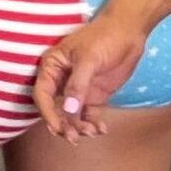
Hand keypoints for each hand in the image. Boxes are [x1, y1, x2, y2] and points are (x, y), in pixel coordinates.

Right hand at [32, 11, 148, 141]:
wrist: (128, 32)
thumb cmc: (103, 38)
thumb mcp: (89, 60)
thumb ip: (78, 85)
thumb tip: (69, 110)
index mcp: (52, 66)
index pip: (42, 93)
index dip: (47, 112)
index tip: (57, 128)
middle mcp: (61, 79)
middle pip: (55, 107)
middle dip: (63, 124)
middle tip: (73, 138)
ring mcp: (78, 89)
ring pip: (71, 114)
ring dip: (78, 126)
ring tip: (92, 133)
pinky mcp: (94, 95)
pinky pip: (88, 114)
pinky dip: (92, 123)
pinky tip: (101, 129)